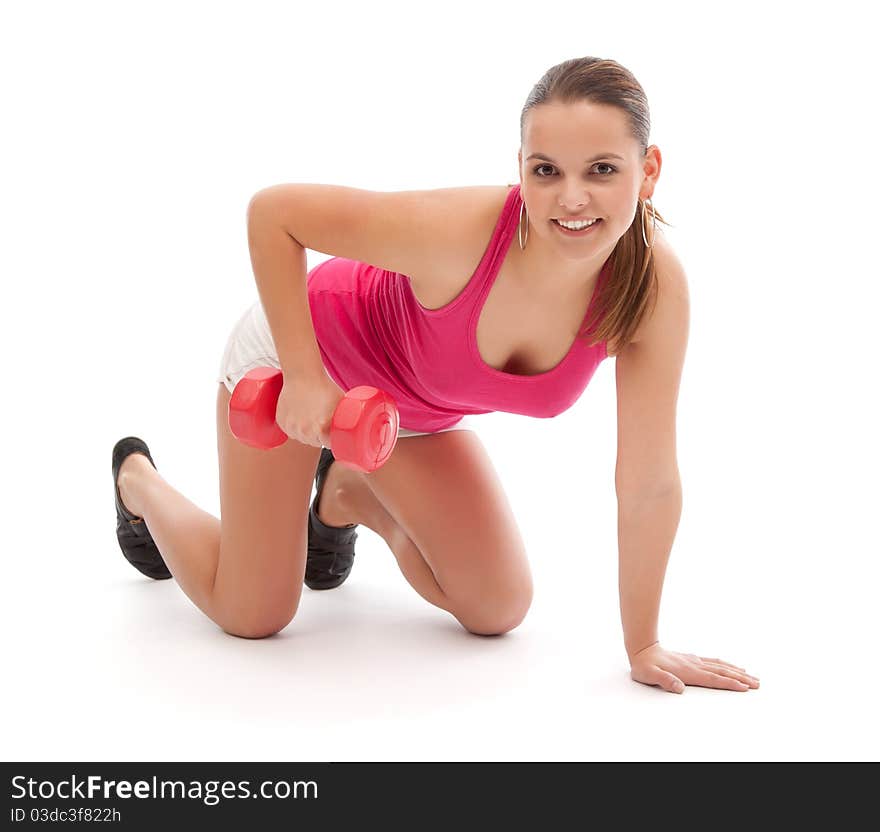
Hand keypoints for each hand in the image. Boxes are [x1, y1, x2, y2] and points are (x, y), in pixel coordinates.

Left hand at [629, 642, 759, 693]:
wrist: (641, 649)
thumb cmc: (645, 666)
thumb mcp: (650, 675)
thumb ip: (664, 681)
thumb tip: (678, 688)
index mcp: (688, 672)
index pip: (713, 679)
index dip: (729, 683)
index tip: (745, 688)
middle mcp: (694, 665)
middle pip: (722, 672)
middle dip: (740, 678)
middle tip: (757, 684)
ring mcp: (694, 661)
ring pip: (720, 666)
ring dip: (736, 671)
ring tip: (751, 675)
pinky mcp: (692, 659)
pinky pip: (713, 662)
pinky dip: (725, 664)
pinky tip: (731, 666)